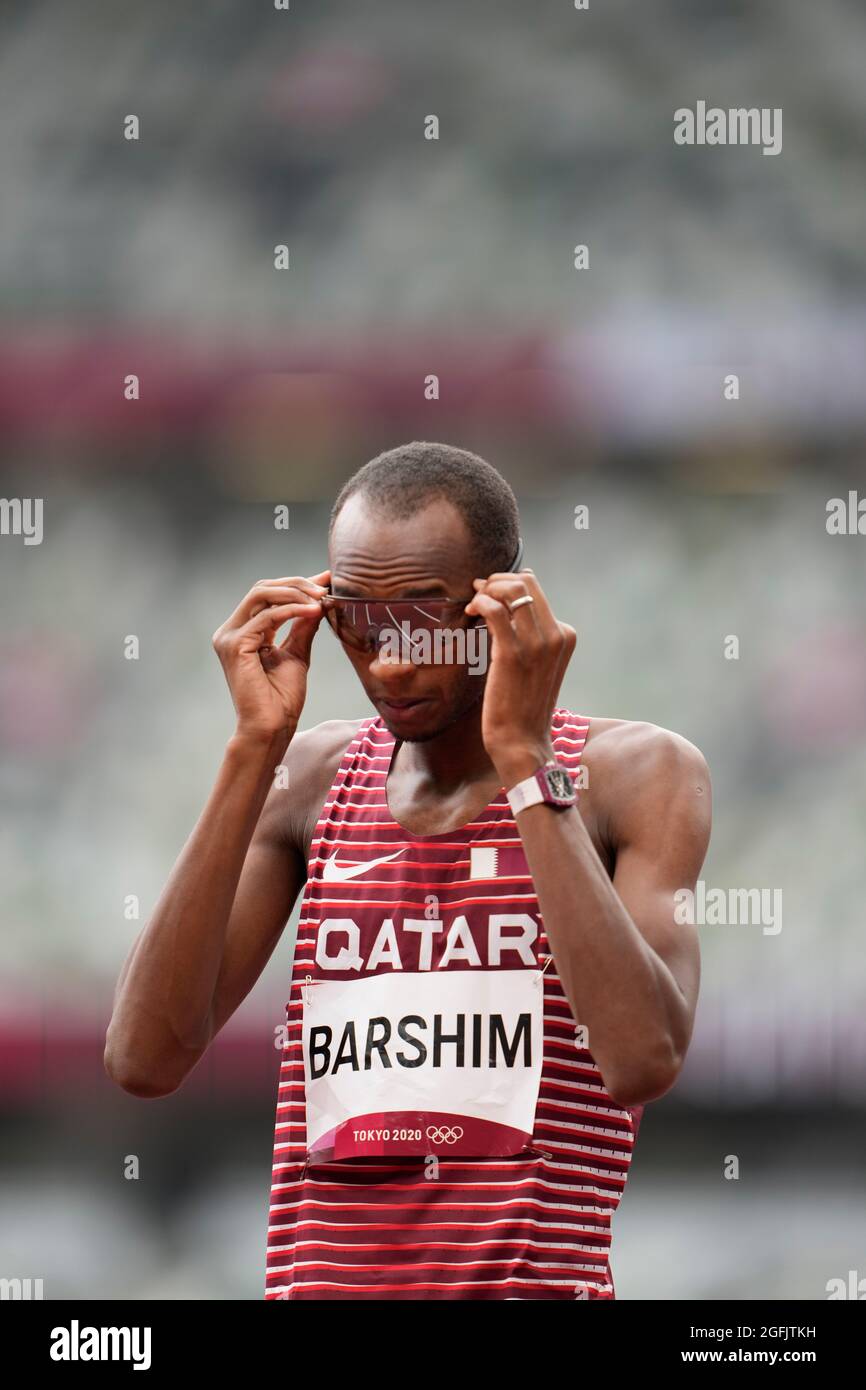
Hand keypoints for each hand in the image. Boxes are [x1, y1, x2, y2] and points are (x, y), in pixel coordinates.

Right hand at [212, 571, 329, 740]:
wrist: (272, 727)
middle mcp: (231, 631)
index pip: (268, 595)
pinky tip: (313, 611)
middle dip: (297, 583)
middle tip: (325, 586)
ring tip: (321, 598)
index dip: (297, 584)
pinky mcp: (235, 645)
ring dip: (295, 592)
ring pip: (262, 595)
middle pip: (263, 588)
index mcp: (244, 632)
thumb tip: (318, 601)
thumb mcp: (297, 653)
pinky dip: (292, 610)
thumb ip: (303, 626)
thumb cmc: (281, 699)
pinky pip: (266, 616)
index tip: (326, 580)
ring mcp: (229, 637)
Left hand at [464, 568, 575, 782]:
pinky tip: (471, 612)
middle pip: (527, 582)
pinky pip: (494, 610)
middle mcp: (557, 635)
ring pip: (512, 590)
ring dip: (488, 589)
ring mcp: (537, 644)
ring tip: (475, 602)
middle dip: (498, 581)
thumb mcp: (537, 666)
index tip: (490, 594)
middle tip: (480, 593)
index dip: (509, 586)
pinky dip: (480, 603)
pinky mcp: (512, 653)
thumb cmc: (523, 706)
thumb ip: (530, 637)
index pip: (536, 591)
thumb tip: (504, 609)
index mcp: (565, 636)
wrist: (522, 741)